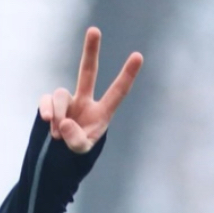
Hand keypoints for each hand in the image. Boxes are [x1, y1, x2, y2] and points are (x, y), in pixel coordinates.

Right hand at [38, 26, 142, 152]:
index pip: (118, 92)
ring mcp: (68, 100)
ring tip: (58, 133)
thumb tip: (64, 122)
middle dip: (90, 51)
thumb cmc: (78, 147)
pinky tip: (48, 122)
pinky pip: (46, 100)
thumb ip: (76, 140)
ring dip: (57, 113)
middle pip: (88, 71)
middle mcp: (86, 100)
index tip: (138, 56)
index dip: (127, 75)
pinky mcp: (51, 102)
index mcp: (102, 112)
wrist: (60, 152)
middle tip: (95, 30)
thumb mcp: (81, 149)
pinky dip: (46, 111)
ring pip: (60, 94)